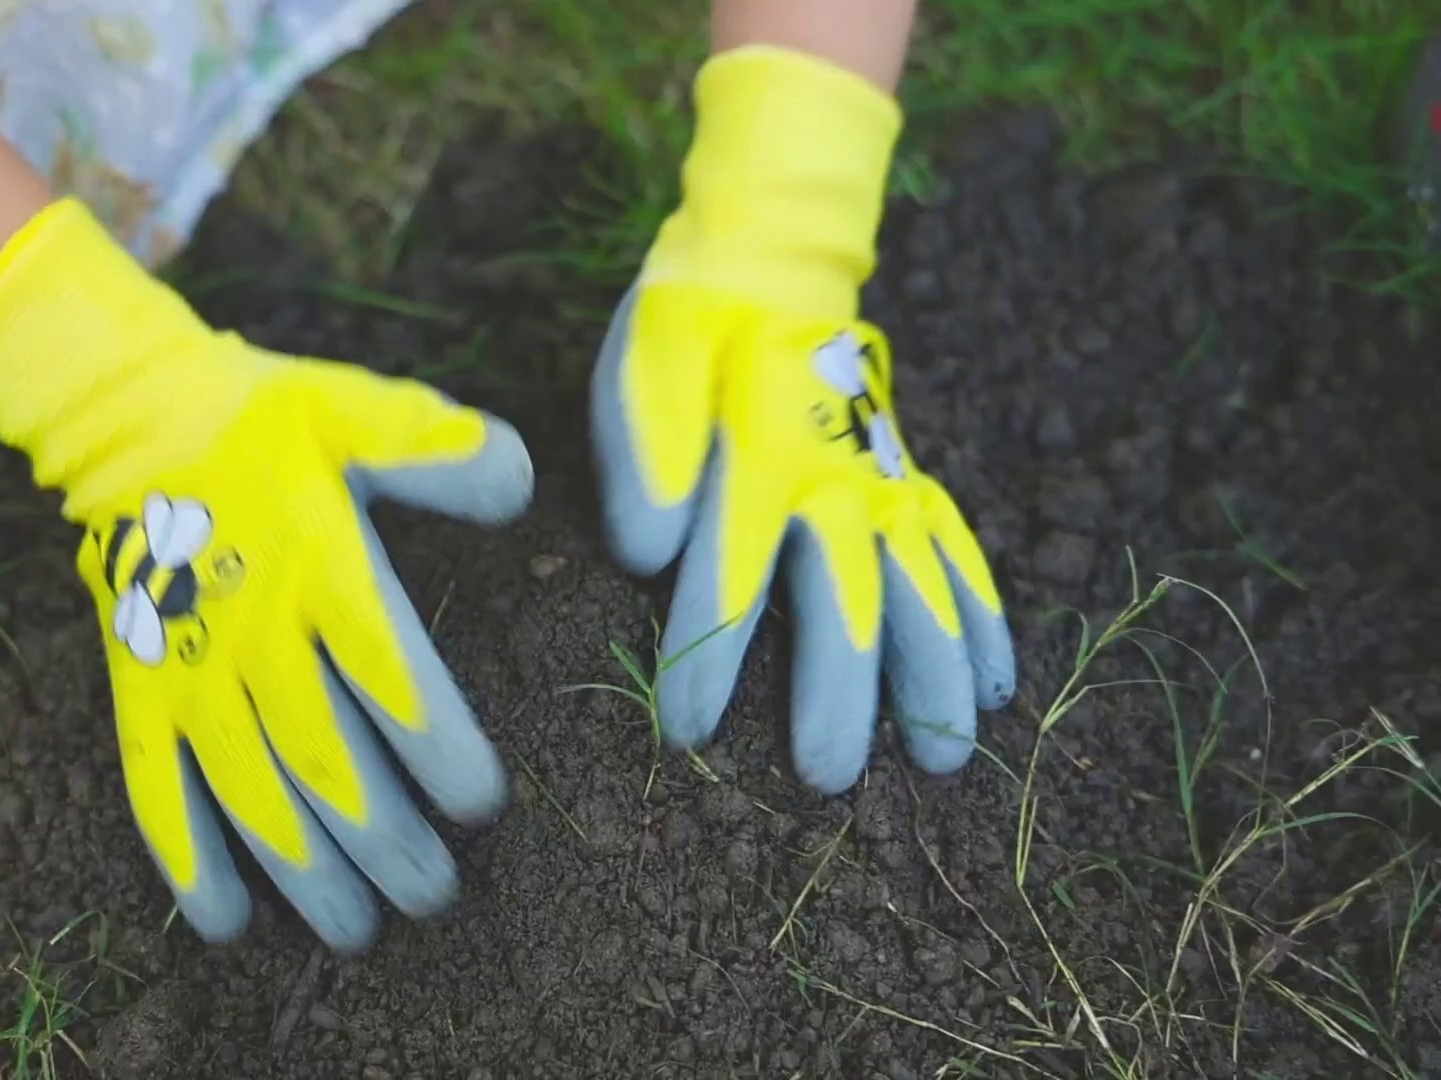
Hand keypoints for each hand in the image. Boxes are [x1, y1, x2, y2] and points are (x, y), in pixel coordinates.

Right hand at [0, 199, 533, 950]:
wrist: (130, 421)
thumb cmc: (264, 421)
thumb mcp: (358, 407)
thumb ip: (440, 449)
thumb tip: (519, 487)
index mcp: (323, 571)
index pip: (392, 681)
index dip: (439, 752)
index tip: (481, 806)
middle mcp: (257, 638)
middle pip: (330, 764)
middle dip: (387, 841)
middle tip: (434, 897)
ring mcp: (190, 674)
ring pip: (252, 796)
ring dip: (305, 873)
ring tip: (356, 932)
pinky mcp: (139, 694)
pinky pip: (157, 792)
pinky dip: (189, 863)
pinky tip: (227, 925)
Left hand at [589, 47, 1014, 793]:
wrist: (771, 265)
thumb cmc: (689, 333)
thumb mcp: (644, 367)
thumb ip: (646, 451)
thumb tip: (647, 549)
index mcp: (756, 460)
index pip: (732, 578)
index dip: (710, 658)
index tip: (688, 730)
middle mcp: (833, 482)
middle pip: (847, 603)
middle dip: (840, 696)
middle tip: (831, 780)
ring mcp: (885, 481)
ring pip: (921, 589)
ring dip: (933, 676)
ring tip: (947, 758)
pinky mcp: (910, 480)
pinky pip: (958, 552)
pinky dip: (982, 617)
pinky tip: (1000, 685)